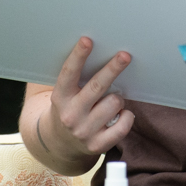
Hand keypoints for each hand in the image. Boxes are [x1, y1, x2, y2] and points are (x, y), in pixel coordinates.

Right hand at [39, 36, 134, 173]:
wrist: (59, 143)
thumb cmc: (70, 107)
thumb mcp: (66, 93)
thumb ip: (78, 77)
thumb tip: (101, 50)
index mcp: (60, 97)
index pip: (69, 73)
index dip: (78, 56)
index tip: (87, 40)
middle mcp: (71, 115)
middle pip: (97, 87)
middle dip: (112, 69)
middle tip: (125, 55)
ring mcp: (84, 131)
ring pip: (114, 103)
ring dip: (118, 98)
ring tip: (111, 100)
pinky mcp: (97, 145)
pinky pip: (122, 126)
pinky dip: (126, 116)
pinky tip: (122, 114)